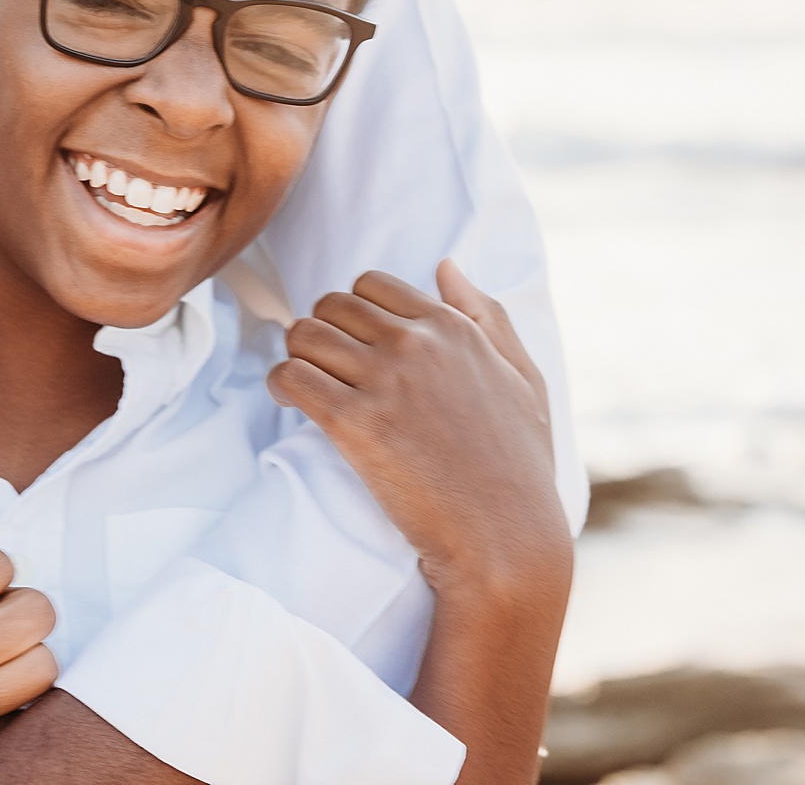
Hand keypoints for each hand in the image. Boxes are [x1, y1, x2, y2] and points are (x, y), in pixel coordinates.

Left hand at [268, 260, 571, 595]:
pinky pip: (290, 377)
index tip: (353, 341)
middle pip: (331, 305)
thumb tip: (446, 266)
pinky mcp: (354, 425)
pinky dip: (281, 385)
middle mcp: (416, 345)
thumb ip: (487, 316)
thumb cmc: (520, 466)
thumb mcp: (523, 378)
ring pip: (303, 334)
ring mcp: (384, 383)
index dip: (354, 310)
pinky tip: (292, 403)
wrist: (505, 538)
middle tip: (325, 366)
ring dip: (298, 356)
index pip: (372, 284)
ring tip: (307, 385)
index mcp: (454, 328)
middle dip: (321, 330)